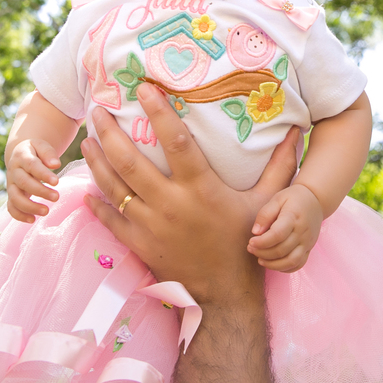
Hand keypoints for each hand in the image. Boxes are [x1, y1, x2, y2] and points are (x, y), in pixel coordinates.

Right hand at [5, 138, 60, 222]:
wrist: (21, 154)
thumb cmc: (35, 151)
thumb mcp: (41, 146)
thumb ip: (48, 153)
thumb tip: (56, 164)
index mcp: (21, 156)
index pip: (32, 165)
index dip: (43, 174)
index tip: (56, 182)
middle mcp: (13, 170)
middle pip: (24, 182)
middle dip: (40, 191)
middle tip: (56, 197)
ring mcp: (10, 184)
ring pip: (15, 197)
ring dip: (29, 206)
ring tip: (46, 211)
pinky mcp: (11, 195)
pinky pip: (11, 207)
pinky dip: (19, 215)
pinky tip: (33, 220)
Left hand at [81, 82, 293, 382]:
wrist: (225, 295)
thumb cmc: (244, 243)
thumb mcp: (266, 203)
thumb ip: (280, 167)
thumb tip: (297, 134)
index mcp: (200, 188)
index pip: (176, 141)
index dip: (158, 111)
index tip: (143, 88)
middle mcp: (171, 204)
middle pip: (130, 161)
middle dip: (109, 132)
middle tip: (98, 110)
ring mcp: (150, 225)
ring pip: (113, 186)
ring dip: (97, 160)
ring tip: (87, 138)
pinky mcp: (138, 244)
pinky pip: (109, 219)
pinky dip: (95, 202)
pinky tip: (86, 187)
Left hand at [248, 183, 322, 272]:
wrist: (316, 200)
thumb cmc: (293, 198)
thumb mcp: (277, 198)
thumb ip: (265, 214)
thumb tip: (255, 232)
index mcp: (293, 217)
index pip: (277, 235)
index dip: (262, 242)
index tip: (250, 242)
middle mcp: (302, 232)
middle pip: (282, 250)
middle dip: (263, 253)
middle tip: (250, 249)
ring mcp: (307, 242)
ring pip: (291, 261)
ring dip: (273, 264)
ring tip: (259, 259)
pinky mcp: (309, 249)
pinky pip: (298, 264)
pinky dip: (285, 268)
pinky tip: (273, 263)